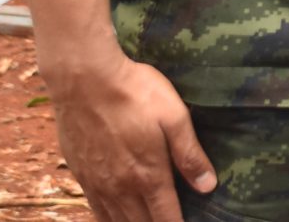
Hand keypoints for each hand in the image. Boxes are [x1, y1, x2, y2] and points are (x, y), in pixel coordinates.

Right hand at [47, 49, 212, 221]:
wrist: (84, 81)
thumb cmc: (135, 92)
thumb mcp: (174, 117)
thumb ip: (190, 154)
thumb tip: (208, 186)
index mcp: (148, 174)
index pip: (166, 216)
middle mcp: (120, 186)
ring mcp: (97, 182)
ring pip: (115, 221)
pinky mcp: (80, 173)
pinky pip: (94, 209)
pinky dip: (108, 219)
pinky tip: (114, 218)